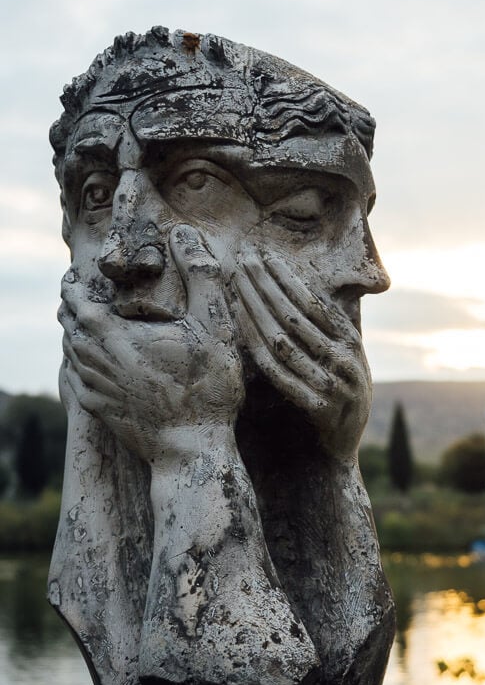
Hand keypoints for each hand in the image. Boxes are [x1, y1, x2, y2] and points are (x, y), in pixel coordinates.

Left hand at [59, 225, 243, 461]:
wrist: (192, 450)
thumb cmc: (206, 388)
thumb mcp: (213, 324)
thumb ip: (201, 275)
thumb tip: (185, 234)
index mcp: (116, 337)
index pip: (79, 302)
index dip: (74, 286)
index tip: (73, 276)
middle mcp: (98, 362)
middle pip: (70, 329)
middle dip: (70, 310)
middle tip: (74, 298)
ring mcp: (98, 390)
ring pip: (73, 355)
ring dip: (73, 337)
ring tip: (79, 327)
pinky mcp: (103, 413)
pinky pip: (77, 383)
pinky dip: (76, 367)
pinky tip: (86, 367)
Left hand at [232, 249, 370, 456]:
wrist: (345, 443)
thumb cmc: (337, 389)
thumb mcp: (342, 355)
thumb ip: (328, 326)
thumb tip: (305, 287)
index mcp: (350, 341)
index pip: (314, 302)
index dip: (288, 278)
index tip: (264, 256)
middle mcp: (344, 359)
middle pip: (296, 316)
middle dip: (267, 285)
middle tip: (243, 260)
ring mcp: (332, 384)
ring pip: (284, 341)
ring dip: (257, 309)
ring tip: (237, 285)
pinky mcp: (318, 407)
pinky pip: (279, 373)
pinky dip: (258, 346)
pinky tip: (240, 323)